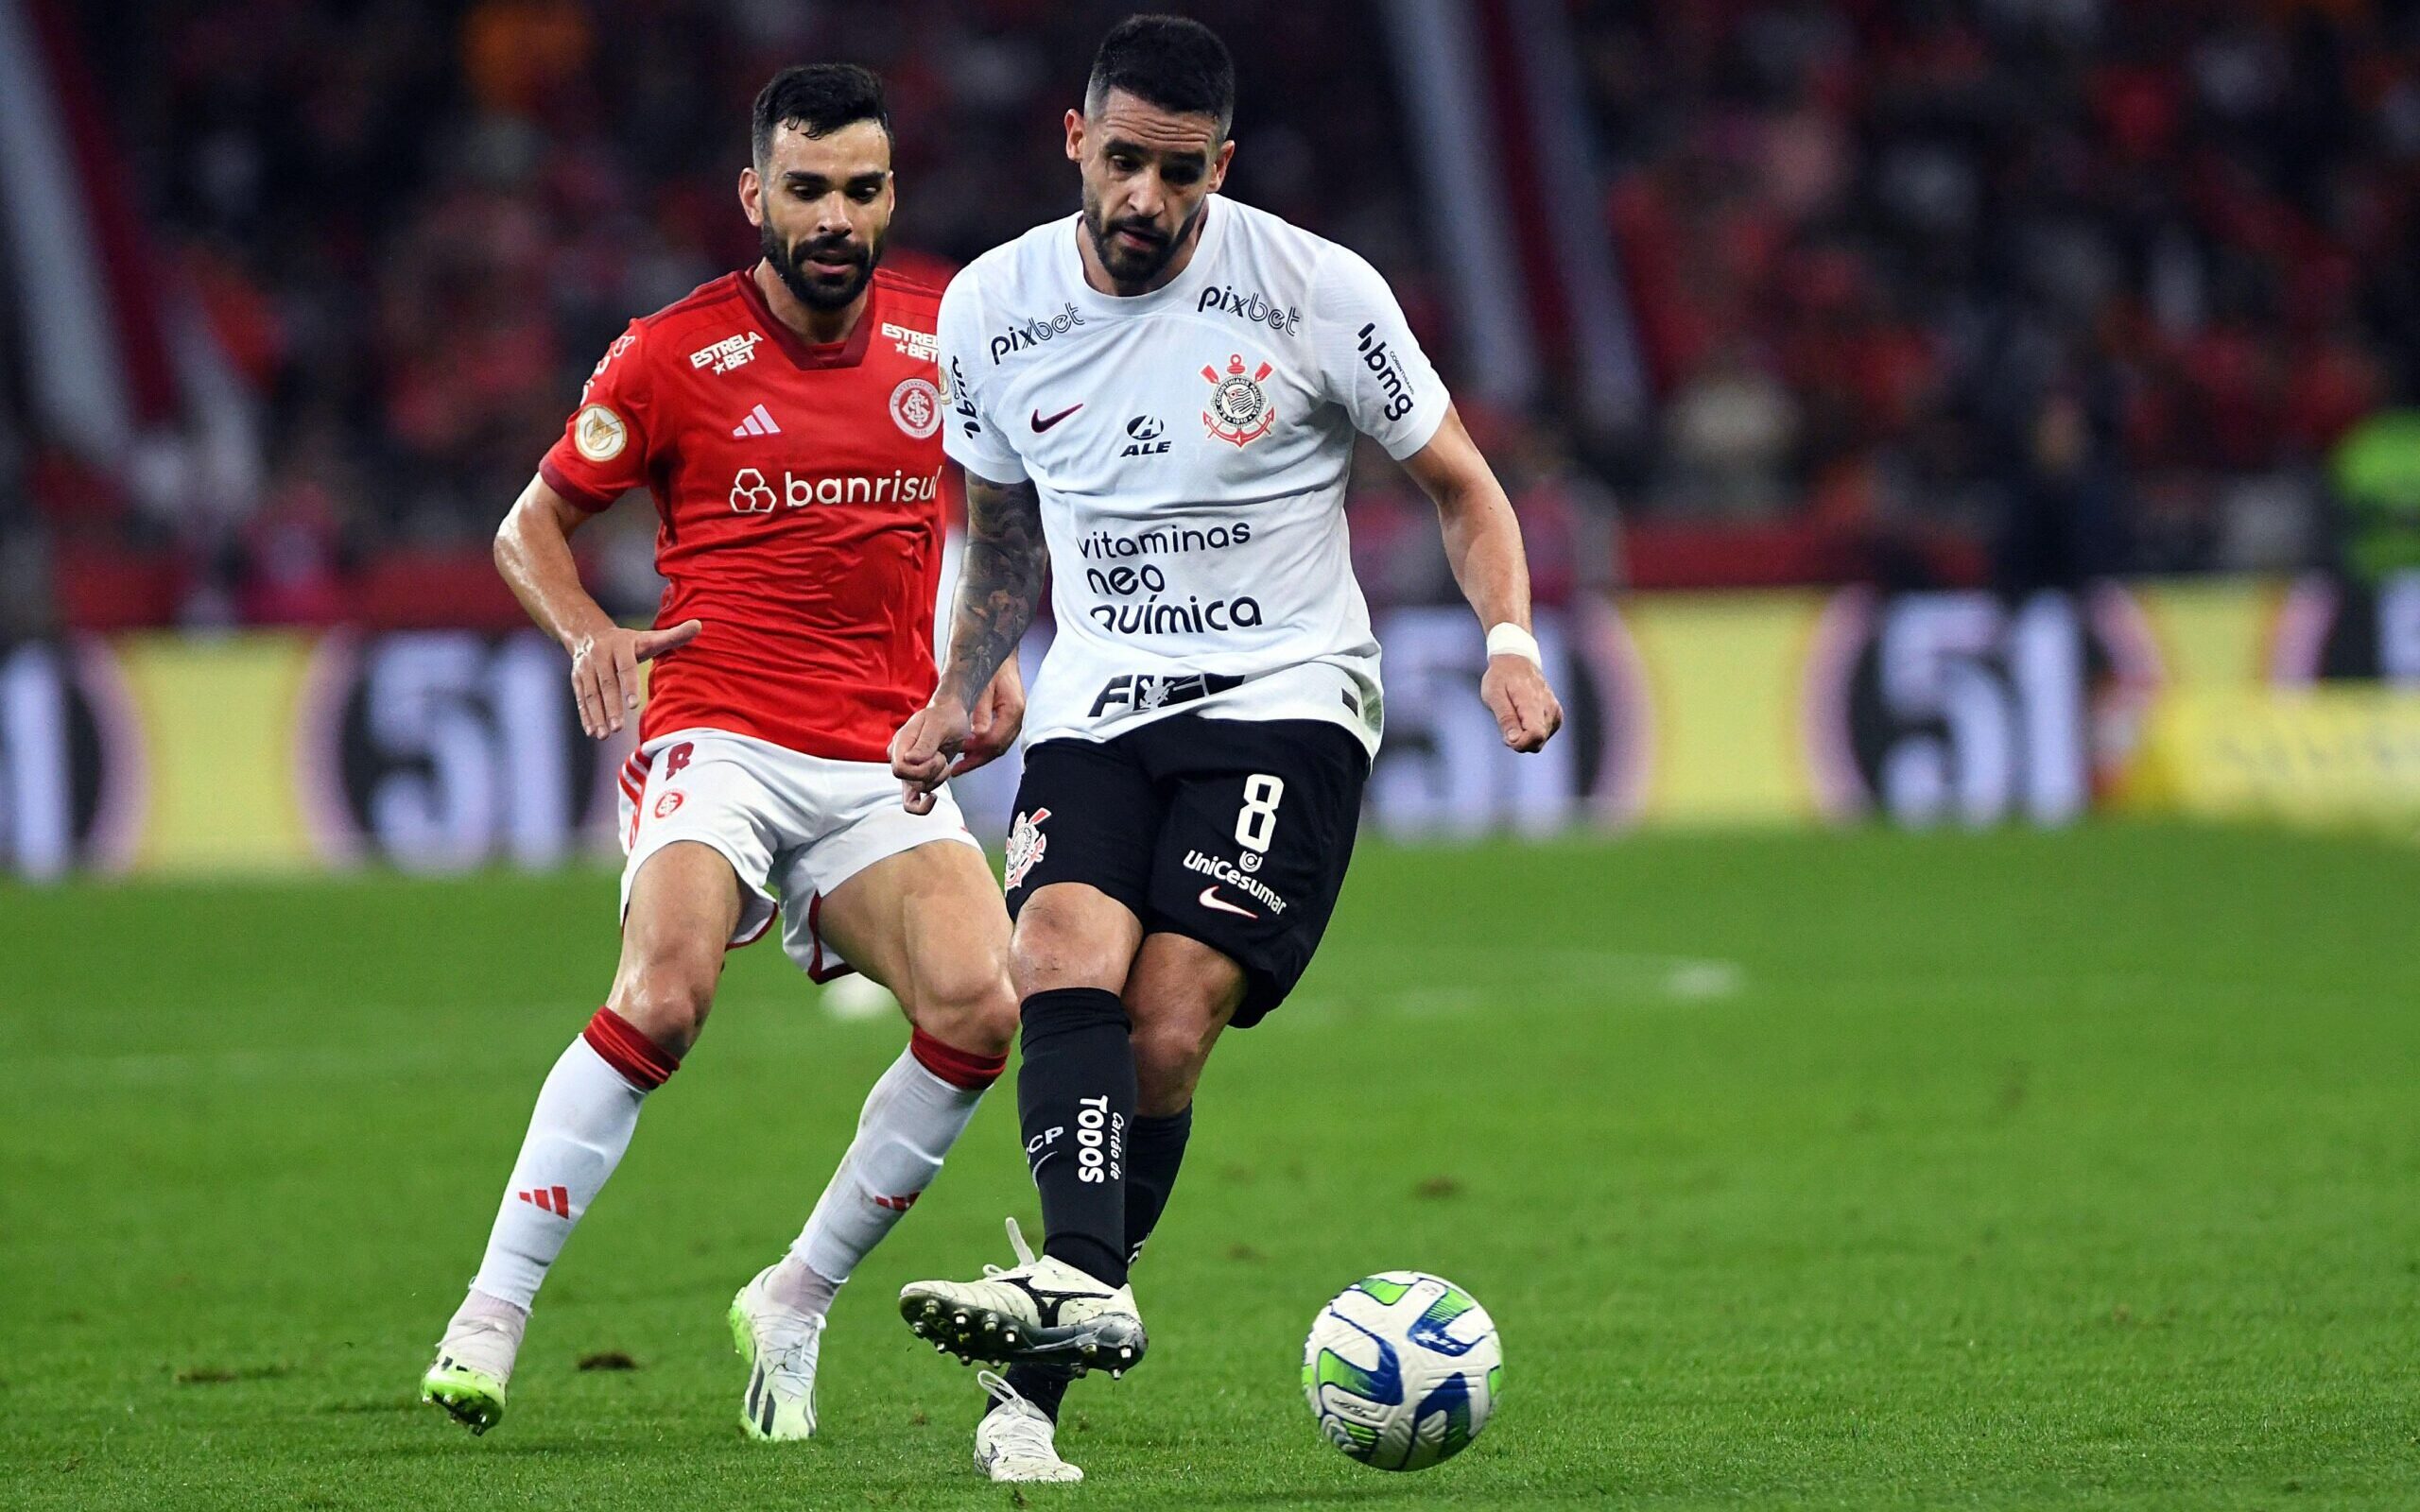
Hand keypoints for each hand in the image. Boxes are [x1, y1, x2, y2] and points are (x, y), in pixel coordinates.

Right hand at [567, 619, 701, 738]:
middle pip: (606, 684)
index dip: (629, 684)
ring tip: (604, 735)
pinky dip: (586, 716)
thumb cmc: (629, 642)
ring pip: (591, 694)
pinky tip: (592, 732)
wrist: (589, 633)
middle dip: (611, 707)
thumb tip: (699, 625)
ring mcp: (585, 668)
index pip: (625, 667)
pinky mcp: (576, 679)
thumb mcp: (649, 637)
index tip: (634, 704)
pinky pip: (581, 699)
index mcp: (621, 645)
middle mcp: (600, 656)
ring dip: (597, 715)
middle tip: (618, 728)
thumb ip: (673, 635)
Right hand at [890, 693, 972, 814]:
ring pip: (916, 791)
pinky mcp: (917, 778)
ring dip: (937, 779)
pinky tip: (933, 798)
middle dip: (932, 773)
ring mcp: (907, 769)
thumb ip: (925, 743)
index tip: (937, 756)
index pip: (901, 768)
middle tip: (942, 756)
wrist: (952, 716)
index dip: (921, 770)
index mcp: (900, 743)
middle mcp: (899, 757)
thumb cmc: (946, 717)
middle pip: (909, 782)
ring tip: (943, 759)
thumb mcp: (939, 725)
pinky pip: (914, 801)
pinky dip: (925, 804)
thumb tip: (910, 760)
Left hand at [956, 661, 1026, 777]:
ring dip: (979, 756)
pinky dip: (983, 747)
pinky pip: (998, 738)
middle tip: (958, 769)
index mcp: (1014, 710)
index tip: (958, 754)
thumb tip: (979, 735)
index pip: (995, 740)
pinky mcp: (1009, 719)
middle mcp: (1018, 718)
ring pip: (998, 746)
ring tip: (961, 765)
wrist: (998, 653)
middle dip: (977, 760)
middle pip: (998, 748)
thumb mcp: (983, 686)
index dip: (975, 750)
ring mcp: (1015, 719)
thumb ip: (981, 712)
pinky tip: (970, 751)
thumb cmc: (992, 665)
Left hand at [1481, 654, 1562, 752]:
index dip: (1519, 743)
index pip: (1535, 735)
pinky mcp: (1557, 716)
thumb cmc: (1501, 677)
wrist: (1516, 661)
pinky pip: (1544, 736)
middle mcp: (1550, 709)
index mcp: (1534, 703)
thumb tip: (1514, 740)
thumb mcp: (1493, 695)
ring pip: (1540, 742)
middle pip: (1537, 743)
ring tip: (1514, 716)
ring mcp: (1556, 713)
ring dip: (1524, 737)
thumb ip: (1505, 718)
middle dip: (1519, 741)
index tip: (1505, 736)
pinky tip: (1522, 718)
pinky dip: (1531, 733)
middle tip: (1506, 723)